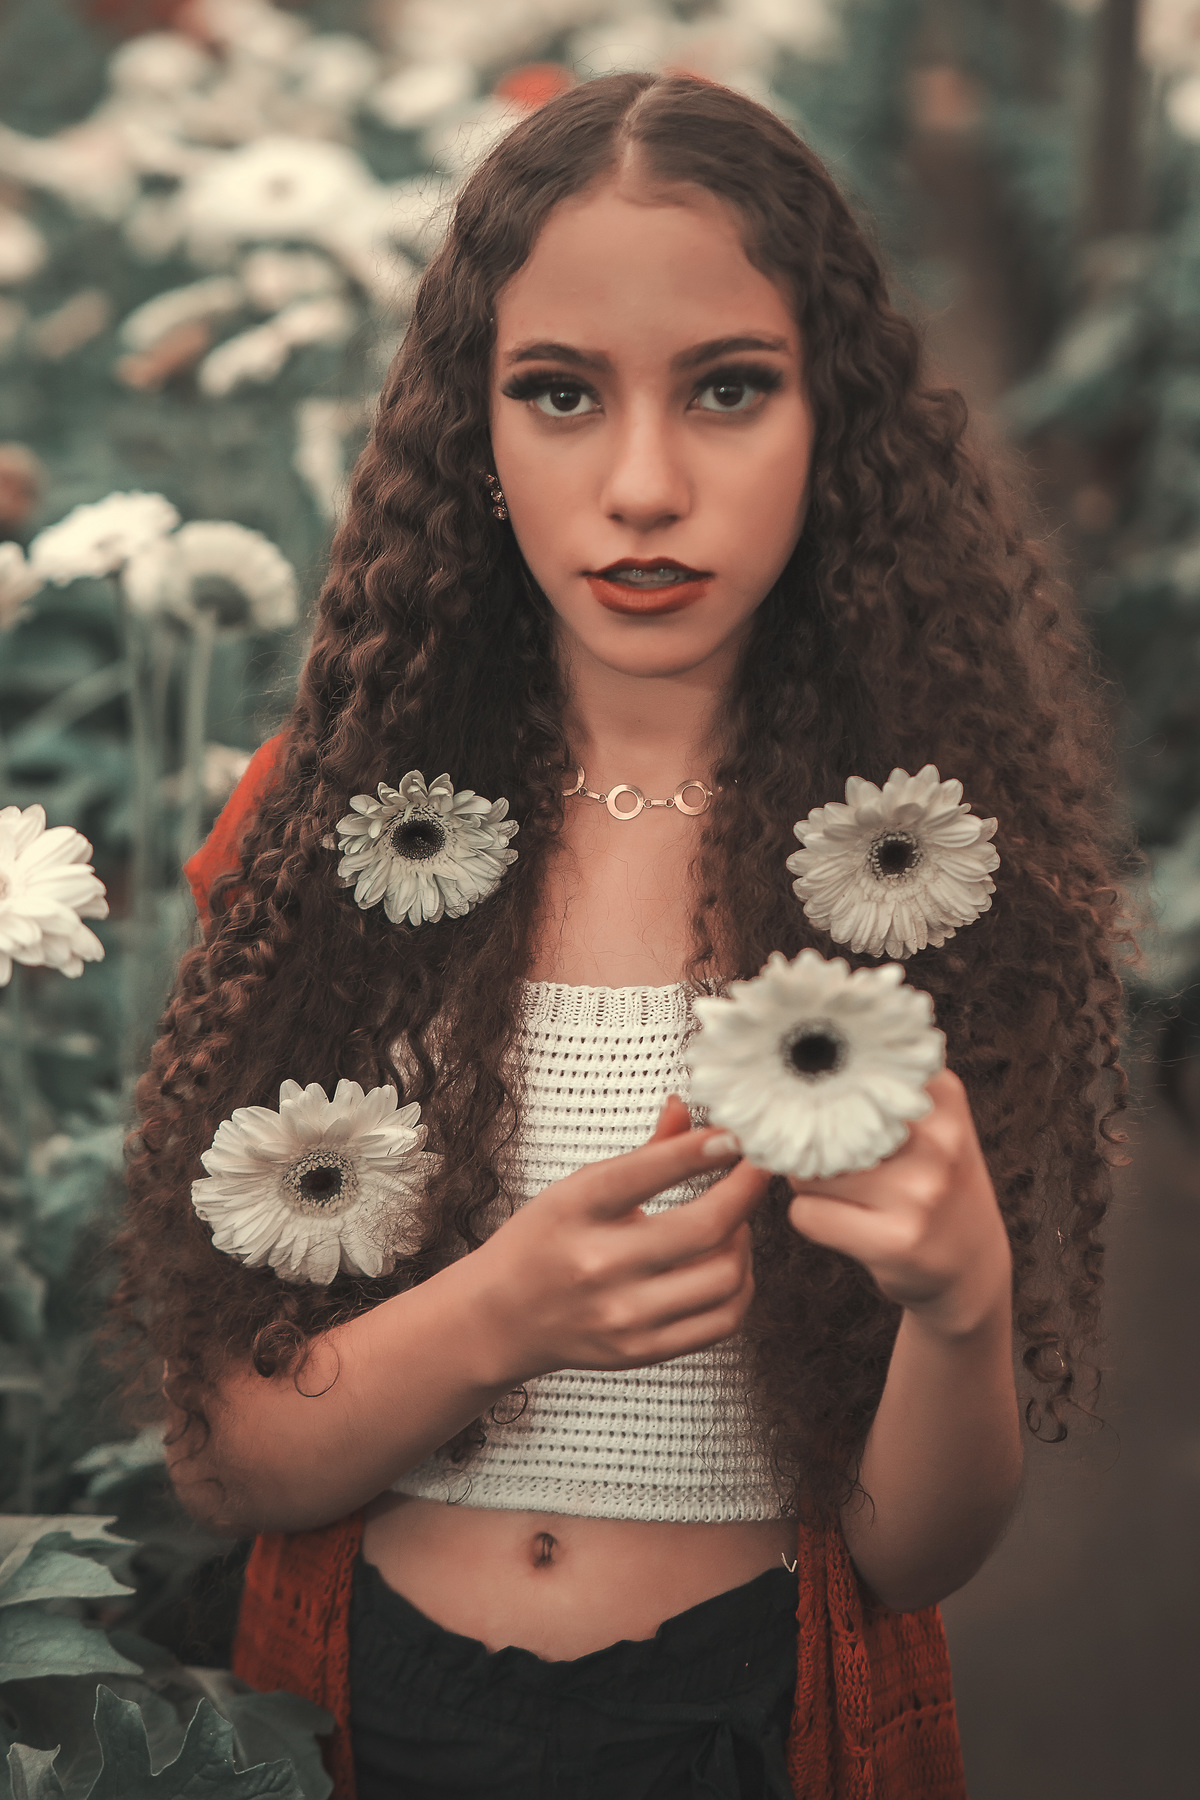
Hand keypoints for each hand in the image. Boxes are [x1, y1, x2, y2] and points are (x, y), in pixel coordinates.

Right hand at [468, 1095, 769, 1383]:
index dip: (705, 1148)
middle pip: (707, 1226)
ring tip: (734, 1221)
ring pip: (726, 1275)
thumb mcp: (578, 1187)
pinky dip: (740, 1286)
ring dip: (745, 1239)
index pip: (650, 1171)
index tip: (739, 1134)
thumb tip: (686, 1110)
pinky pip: (723, 1320)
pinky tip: (727, 1264)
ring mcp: (623, 1314)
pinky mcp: (643, 1350)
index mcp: (575, 1209)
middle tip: (759, 1168)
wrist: (501, 1318)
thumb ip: (644, 1154)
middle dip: (747, 1188)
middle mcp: (598, 1264)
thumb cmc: (542, 1242)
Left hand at [785, 1070, 1010, 1337]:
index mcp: (941, 1094)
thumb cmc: (928, 1179)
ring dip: (811, 1185)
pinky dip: (814, 1219)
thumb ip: (872, 1090)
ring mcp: (920, 1191)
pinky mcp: (897, 1241)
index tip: (823, 1104)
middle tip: (842, 1164)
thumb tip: (784, 1085)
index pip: (846, 1070)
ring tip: (853, 1196)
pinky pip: (806, 1214)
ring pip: (806, 1171)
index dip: (821, 1090)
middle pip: (820, 1123)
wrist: (972, 1264)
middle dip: (815, 1144)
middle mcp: (939, 1139)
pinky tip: (852, 1225)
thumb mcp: (926, 1122)